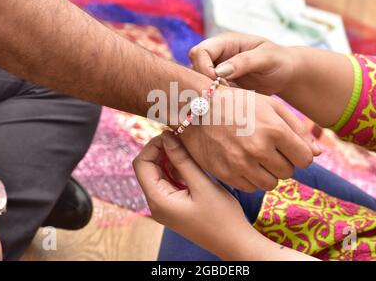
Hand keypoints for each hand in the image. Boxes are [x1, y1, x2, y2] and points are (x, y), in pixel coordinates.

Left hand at [134, 133, 318, 260]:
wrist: (234, 242)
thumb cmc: (222, 217)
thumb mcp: (202, 185)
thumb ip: (183, 160)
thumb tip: (168, 137)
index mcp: (158, 200)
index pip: (141, 164)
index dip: (152, 145)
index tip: (171, 134)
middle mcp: (156, 204)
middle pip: (147, 168)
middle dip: (161, 151)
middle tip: (180, 138)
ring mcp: (165, 207)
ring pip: (158, 174)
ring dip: (169, 160)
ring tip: (188, 149)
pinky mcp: (174, 207)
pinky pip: (168, 183)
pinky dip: (176, 170)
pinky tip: (190, 165)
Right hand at [178, 86, 319, 191]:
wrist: (197, 108)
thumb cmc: (237, 103)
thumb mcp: (270, 105)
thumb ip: (297, 128)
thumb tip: (318, 153)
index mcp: (274, 129)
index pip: (305, 159)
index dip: (299, 154)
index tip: (289, 148)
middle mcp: (258, 149)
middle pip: (288, 172)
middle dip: (283, 162)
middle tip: (269, 149)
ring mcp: (240, 164)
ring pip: (270, 184)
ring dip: (268, 173)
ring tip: (256, 157)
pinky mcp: (226, 174)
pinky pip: (250, 188)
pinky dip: (251, 178)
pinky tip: (242, 162)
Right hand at [189, 32, 295, 94]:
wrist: (286, 74)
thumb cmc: (279, 61)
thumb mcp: (267, 58)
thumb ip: (244, 61)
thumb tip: (219, 71)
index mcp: (224, 43)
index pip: (199, 52)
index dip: (203, 68)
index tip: (220, 83)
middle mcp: (216, 56)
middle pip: (193, 68)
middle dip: (204, 84)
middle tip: (223, 96)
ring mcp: (216, 72)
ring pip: (198, 84)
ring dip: (209, 95)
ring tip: (228, 103)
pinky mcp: (220, 87)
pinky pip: (209, 95)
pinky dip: (215, 102)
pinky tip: (228, 109)